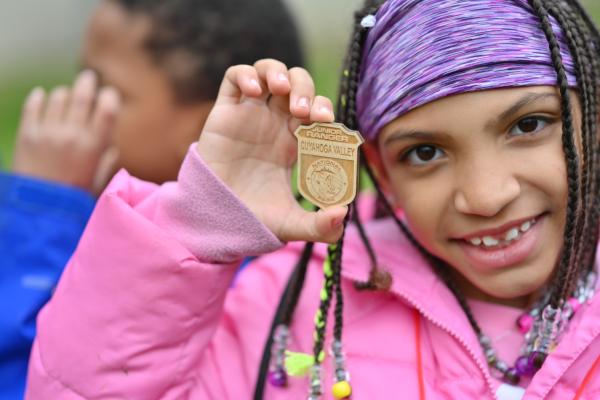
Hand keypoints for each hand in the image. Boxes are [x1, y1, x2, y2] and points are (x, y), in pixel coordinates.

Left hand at [12, 70, 119, 193]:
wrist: (37, 211)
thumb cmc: (73, 199)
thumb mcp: (97, 182)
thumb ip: (106, 163)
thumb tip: (112, 148)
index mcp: (94, 147)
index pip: (107, 108)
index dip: (110, 96)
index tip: (110, 95)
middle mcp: (72, 135)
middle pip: (82, 95)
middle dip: (87, 83)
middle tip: (88, 78)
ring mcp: (48, 132)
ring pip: (58, 96)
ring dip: (64, 94)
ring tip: (65, 97)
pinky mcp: (27, 134)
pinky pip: (34, 105)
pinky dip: (40, 98)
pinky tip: (43, 98)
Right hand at [197, 59, 347, 243]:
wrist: (217, 219)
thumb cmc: (255, 218)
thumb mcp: (293, 224)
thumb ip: (321, 226)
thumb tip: (343, 213)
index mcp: (294, 141)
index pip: (316, 109)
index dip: (323, 107)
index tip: (325, 121)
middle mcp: (274, 123)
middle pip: (298, 84)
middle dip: (305, 89)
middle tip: (303, 112)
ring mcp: (249, 114)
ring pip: (268, 72)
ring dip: (279, 72)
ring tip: (281, 91)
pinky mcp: (224, 112)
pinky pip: (234, 77)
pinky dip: (246, 74)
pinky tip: (254, 91)